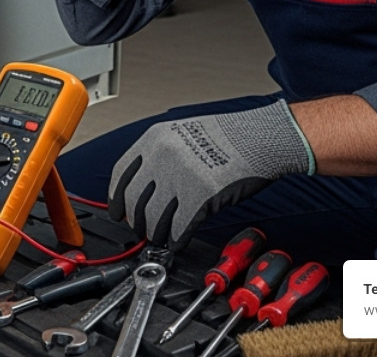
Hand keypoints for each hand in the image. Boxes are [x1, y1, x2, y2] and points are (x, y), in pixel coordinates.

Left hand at [107, 101, 312, 247]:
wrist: (259, 137)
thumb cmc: (227, 136)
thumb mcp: (182, 134)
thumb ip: (160, 155)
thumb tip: (144, 186)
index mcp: (154, 139)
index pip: (121, 174)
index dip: (117, 198)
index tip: (118, 211)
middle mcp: (162, 156)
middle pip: (134, 199)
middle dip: (136, 221)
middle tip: (141, 230)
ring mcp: (179, 176)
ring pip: (154, 217)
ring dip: (156, 233)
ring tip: (160, 238)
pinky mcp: (199, 196)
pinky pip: (179, 226)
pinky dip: (176, 239)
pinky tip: (178, 241)